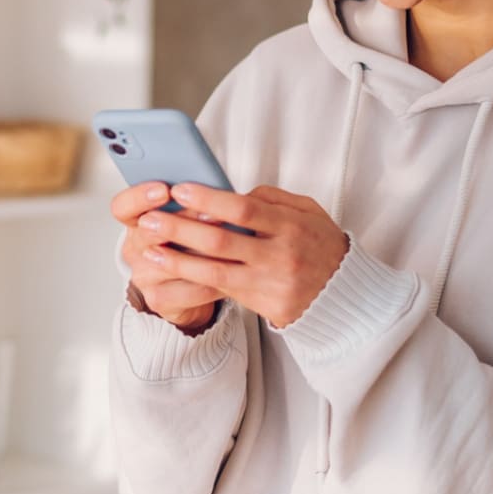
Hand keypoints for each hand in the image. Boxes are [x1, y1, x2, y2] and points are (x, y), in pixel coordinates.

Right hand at [111, 181, 224, 330]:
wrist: (188, 291)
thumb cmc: (189, 247)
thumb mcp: (185, 219)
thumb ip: (190, 204)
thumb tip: (216, 186)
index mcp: (137, 221)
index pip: (123, 206)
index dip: (140, 197)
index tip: (164, 189)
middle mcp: (136, 248)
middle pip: (147, 232)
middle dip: (183, 221)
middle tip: (210, 214)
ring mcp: (144, 275)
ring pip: (169, 262)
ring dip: (202, 252)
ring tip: (229, 242)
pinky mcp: (158, 298)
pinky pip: (187, 289)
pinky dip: (212, 280)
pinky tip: (230, 271)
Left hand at [127, 181, 350, 330]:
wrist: (344, 294)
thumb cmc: (320, 244)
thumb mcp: (307, 211)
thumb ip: (270, 198)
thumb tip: (231, 193)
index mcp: (291, 226)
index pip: (244, 209)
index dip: (208, 199)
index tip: (179, 189)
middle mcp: (280, 256)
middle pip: (221, 240)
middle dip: (181, 229)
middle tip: (150, 218)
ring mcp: (270, 283)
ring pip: (214, 270)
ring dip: (177, 259)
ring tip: (148, 248)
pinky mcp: (263, 304)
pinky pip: (221, 289)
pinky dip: (191, 277)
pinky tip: (169, 267)